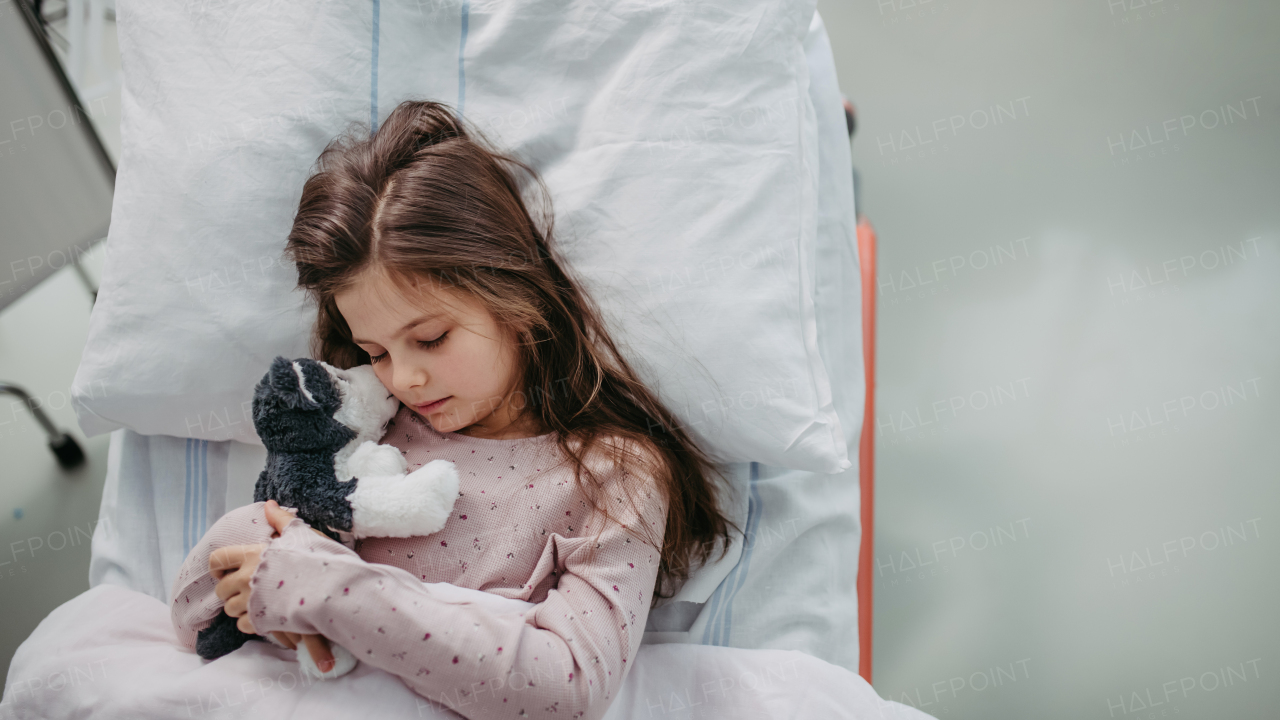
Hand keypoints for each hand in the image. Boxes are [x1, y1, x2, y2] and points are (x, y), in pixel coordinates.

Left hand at [209, 500, 335, 671]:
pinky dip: (250, 623)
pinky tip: (264, 617)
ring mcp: (251, 603)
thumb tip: (269, 504)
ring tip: (258, 603)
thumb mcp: (301, 534)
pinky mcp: (260, 622)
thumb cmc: (317, 559)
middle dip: (231, 590)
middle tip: (248, 588)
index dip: (218, 565)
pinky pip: (242, 626)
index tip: (228, 569)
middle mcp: (246, 579)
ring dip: (240, 608)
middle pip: (221, 589)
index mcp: (251, 555)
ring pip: (230, 610)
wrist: (331, 589)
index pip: (217, 559)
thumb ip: (281, 520)